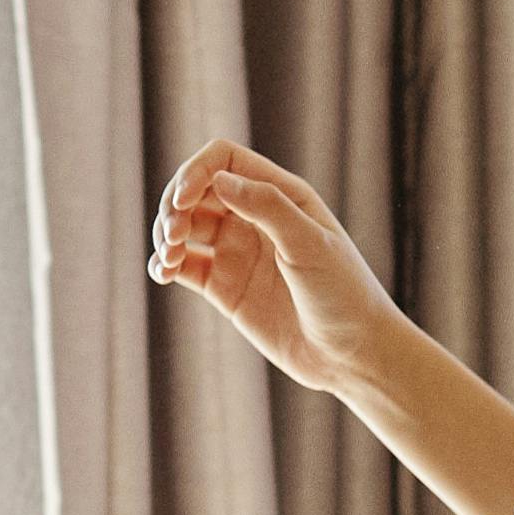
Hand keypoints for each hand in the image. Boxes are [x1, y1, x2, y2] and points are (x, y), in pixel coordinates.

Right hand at [150, 142, 417, 398]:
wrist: (351, 354)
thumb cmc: (343, 293)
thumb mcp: (310, 244)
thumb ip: (267, 207)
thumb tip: (218, 180)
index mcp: (280, 195)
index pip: (223, 160)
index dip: (195, 171)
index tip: (183, 200)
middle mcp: (255, 218)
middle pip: (196, 190)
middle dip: (174, 205)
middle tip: (173, 235)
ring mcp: (237, 252)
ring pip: (184, 226)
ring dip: (165, 234)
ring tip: (170, 258)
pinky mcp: (225, 288)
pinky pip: (184, 266)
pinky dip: (165, 264)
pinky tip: (162, 272)